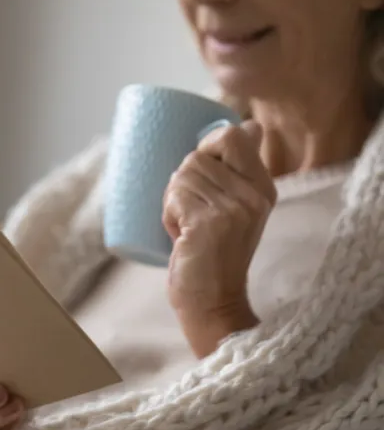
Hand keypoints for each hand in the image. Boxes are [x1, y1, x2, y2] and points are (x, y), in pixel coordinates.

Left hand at [163, 120, 275, 357]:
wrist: (212, 304)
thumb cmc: (214, 256)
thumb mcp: (237, 209)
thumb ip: (239, 172)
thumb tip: (249, 125)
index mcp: (263, 187)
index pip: (233, 136)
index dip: (205, 148)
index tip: (199, 176)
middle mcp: (253, 194)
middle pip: (196, 157)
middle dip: (182, 183)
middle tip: (189, 215)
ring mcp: (232, 208)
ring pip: (180, 176)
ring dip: (172, 202)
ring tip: (186, 230)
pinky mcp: (208, 222)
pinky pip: (173, 196)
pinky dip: (167, 215)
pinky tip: (180, 237)